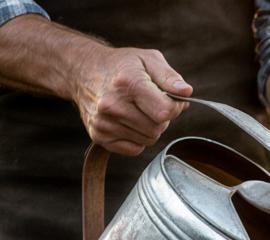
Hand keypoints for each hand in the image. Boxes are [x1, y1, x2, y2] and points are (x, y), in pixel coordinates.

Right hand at [72, 48, 191, 155]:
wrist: (83, 71)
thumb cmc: (122, 65)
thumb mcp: (148, 59)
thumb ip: (170, 77)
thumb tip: (186, 92)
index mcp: (128, 83)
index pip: (165, 112)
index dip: (175, 107)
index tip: (169, 98)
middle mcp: (112, 105)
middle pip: (157, 129)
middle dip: (162, 119)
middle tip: (151, 104)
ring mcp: (103, 122)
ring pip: (148, 141)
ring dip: (150, 129)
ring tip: (138, 110)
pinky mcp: (98, 136)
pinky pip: (134, 149)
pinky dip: (137, 139)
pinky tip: (128, 121)